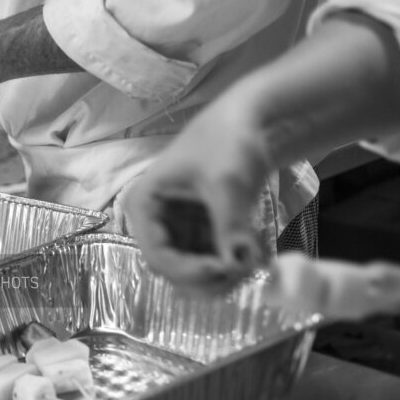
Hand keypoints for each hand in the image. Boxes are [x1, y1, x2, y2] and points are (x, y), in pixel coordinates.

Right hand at [121, 103, 271, 294]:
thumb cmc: (228, 141)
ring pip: (193, 273)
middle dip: (208, 278)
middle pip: (173, 271)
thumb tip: (236, 266)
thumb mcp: (227, 183)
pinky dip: (232, 265)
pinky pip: (210, 263)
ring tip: (253, 261)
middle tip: (244, 270)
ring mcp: (177, 231)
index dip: (188, 271)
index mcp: (144, 206)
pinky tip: (255, 253)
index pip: (157, 256)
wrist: (250, 121)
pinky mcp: (199, 234)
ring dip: (223, 277)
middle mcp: (155, 223)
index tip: (225, 269)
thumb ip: (229, 226)